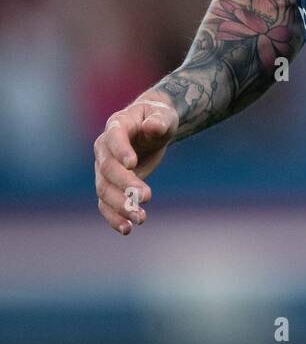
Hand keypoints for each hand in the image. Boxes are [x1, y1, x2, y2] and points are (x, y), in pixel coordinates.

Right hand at [93, 98, 178, 234]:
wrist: (151, 127)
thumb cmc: (158, 117)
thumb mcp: (163, 114)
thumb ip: (159, 120)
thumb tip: (152, 127)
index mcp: (117, 125)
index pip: (114, 138)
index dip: (121, 151)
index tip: (133, 164)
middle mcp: (105, 148)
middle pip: (107, 169)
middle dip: (125, 184)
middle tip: (147, 196)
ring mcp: (103, 168)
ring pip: (104, 190)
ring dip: (120, 206)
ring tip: (140, 218)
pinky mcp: (109, 185)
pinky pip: (105, 204)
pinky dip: (113, 217)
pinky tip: (127, 229)